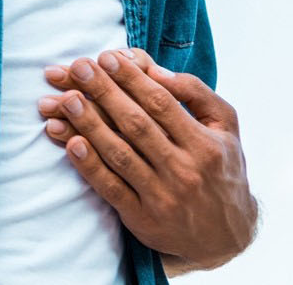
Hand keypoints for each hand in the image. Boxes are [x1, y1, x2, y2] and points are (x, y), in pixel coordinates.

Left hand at [37, 48, 256, 271]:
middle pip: (136, 124)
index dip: (132, 78)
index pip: (161, 104)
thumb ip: (196, 95)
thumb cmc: (221, 170)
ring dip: (89, 125)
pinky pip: (111, 187)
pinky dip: (90, 165)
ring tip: (67, 99)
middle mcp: (184, 169)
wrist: (225, 235)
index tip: (107, 57)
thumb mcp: (226, 130)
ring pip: (119, 154)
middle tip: (79, 68)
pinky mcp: (142, 217)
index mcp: (205, 144)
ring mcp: (162, 195)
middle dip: (104, 92)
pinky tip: (70, 143)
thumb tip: (156, 70)